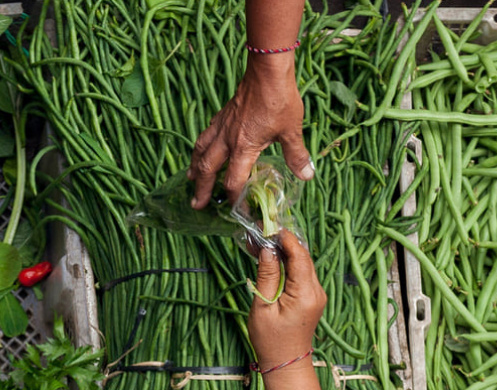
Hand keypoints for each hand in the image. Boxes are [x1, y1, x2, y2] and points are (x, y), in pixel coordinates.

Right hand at [189, 54, 313, 209]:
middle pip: (208, 169)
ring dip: (195, 167)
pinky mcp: (223, 114)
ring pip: (201, 150)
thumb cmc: (279, 100)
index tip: (236, 211)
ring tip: (190, 178)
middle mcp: (227, 139)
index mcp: (243, 147)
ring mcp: (222, 125)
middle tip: (196, 203)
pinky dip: (202, 146)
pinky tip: (204, 147)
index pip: (233, 181)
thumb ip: (296, 155)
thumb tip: (306, 174)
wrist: (267, 71)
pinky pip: (207, 135)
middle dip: (201, 188)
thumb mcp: (291, 131)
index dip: (233, 198)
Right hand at [248, 231, 323, 377]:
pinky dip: (288, 264)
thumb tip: (268, 248)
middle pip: (303, 256)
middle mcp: (317, 291)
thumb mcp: (263, 306)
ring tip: (261, 246)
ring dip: (284, 252)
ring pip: (303, 263)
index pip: (299, 255)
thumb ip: (267, 275)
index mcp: (305, 293)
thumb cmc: (271, 340)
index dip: (285, 238)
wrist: (286, 363)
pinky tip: (271, 261)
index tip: (268, 226)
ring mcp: (317, 294)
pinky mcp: (313, 297)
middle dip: (282, 243)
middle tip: (259, 234)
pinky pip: (302, 273)